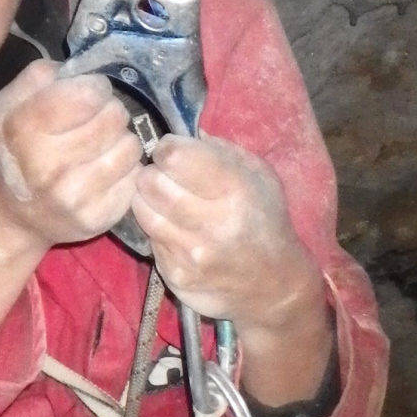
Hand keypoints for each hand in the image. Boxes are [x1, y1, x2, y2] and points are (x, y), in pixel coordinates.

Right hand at [0, 60, 144, 249]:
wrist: (11, 215)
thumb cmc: (15, 149)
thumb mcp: (10, 104)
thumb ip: (40, 76)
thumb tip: (81, 69)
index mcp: (23, 129)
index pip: (88, 95)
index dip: (95, 88)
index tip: (88, 97)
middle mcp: (47, 166)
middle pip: (114, 118)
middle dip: (110, 113)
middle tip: (96, 124)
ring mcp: (73, 196)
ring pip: (130, 147)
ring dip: (120, 142)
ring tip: (101, 148)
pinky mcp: (97, 218)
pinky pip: (135, 178)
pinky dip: (125, 171)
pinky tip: (105, 173)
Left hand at [129, 136, 321, 334]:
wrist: (273, 285)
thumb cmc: (264, 220)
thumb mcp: (259, 176)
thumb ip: (222, 150)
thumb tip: (185, 132)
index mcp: (236, 190)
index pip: (174, 156)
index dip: (166, 148)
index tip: (171, 152)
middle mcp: (214, 223)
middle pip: (152, 182)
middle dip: (151, 173)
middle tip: (161, 176)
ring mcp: (193, 253)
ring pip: (143, 211)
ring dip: (146, 200)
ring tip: (161, 198)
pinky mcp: (178, 276)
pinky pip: (150, 240)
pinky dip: (155, 230)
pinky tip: (172, 229)